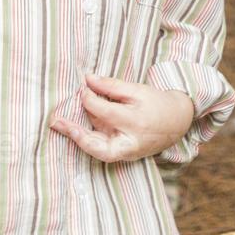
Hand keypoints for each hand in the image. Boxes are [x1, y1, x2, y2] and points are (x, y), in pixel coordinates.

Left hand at [50, 72, 194, 162]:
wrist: (177, 122)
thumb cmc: (155, 103)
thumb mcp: (137, 90)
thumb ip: (111, 86)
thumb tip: (86, 79)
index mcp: (135, 122)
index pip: (104, 111)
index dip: (88, 98)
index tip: (82, 88)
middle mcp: (130, 142)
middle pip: (100, 146)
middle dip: (77, 135)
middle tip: (56, 122)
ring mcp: (127, 152)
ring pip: (99, 152)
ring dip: (78, 139)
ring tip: (58, 125)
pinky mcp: (123, 155)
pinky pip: (102, 150)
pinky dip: (87, 140)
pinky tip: (72, 128)